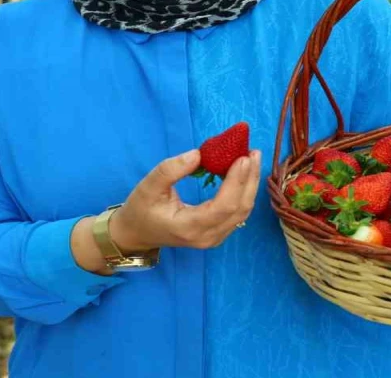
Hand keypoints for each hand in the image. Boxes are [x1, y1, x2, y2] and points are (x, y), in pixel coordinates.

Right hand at [110, 148, 261, 252]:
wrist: (137, 233)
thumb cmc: (141, 209)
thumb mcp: (149, 186)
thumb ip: (172, 169)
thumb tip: (199, 154)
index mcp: (189, 227)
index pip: (222, 206)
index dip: (236, 182)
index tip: (242, 157)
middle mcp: (206, 237)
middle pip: (239, 209)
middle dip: (249, 179)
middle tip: (253, 152)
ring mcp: (214, 238)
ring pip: (242, 212)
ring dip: (250, 184)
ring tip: (252, 159)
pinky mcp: (217, 233)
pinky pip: (237, 213)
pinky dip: (244, 192)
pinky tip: (244, 173)